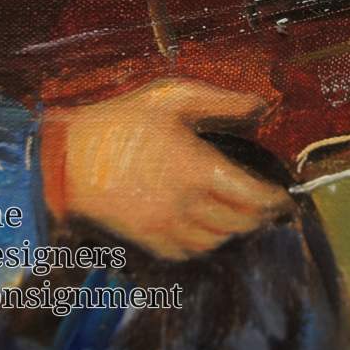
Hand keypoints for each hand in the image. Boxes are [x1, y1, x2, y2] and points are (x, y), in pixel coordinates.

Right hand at [42, 79, 291, 260]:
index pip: (254, 198)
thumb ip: (221, 102)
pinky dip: (206, 243)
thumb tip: (262, 105)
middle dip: (260, 217)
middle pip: (240, 223)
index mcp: (198, 169)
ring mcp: (166, 226)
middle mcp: (187, 205)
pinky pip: (190, 252)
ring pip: (217, 241)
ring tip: (242, 215)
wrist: (65, 160)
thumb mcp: (171, 97)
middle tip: (269, 207)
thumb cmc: (120, 123)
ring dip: (235, 230)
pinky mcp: (148, 239)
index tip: (285, 198)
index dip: (276, 202)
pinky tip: (208, 228)